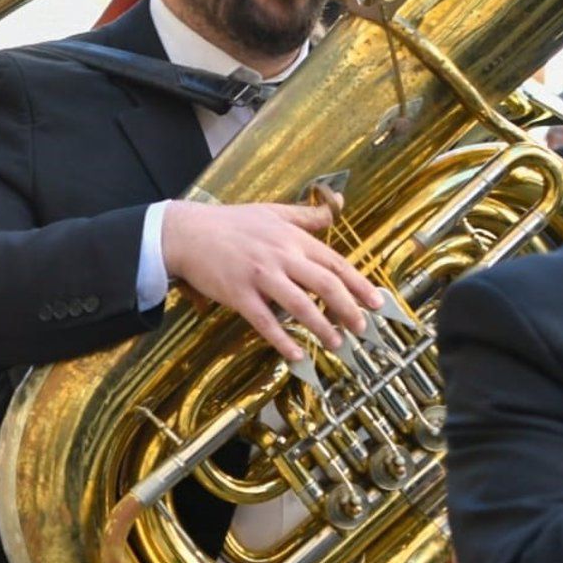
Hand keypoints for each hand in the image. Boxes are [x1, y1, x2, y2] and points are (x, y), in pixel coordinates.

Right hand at [160, 200, 382, 361]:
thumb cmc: (229, 222)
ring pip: (301, 306)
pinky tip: (297, 355)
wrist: (186, 232)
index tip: (376, 302)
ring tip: (336, 343)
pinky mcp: (239, 295)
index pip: (335, 263)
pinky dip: (283, 340)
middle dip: (349, 310)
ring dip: (322, 328)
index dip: (359, 285)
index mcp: (292, 238)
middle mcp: (281, 257)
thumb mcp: (271, 211)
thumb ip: (306, 215)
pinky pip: (265, 322)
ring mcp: (260, 277)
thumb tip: (336, 208)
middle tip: (362, 328)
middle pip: (325, 286)